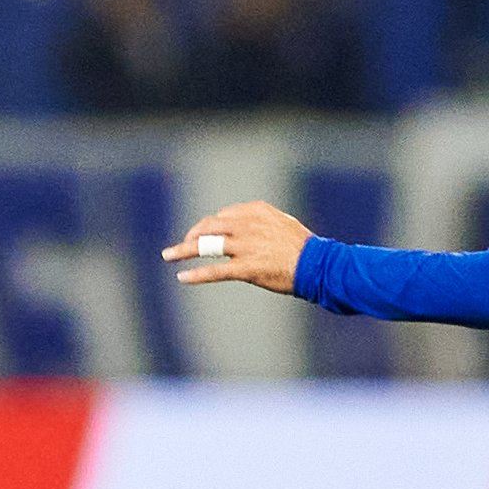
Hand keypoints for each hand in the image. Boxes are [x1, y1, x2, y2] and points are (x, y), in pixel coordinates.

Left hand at [161, 201, 311, 293]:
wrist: (320, 265)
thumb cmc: (303, 247)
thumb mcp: (281, 223)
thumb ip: (259, 222)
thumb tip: (240, 225)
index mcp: (256, 211)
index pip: (222, 216)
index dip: (207, 226)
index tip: (200, 235)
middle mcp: (248, 225)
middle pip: (209, 227)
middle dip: (191, 235)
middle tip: (178, 246)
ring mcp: (247, 247)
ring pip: (206, 246)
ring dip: (183, 250)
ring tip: (168, 255)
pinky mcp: (248, 268)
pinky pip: (216, 270)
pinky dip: (196, 274)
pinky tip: (182, 277)